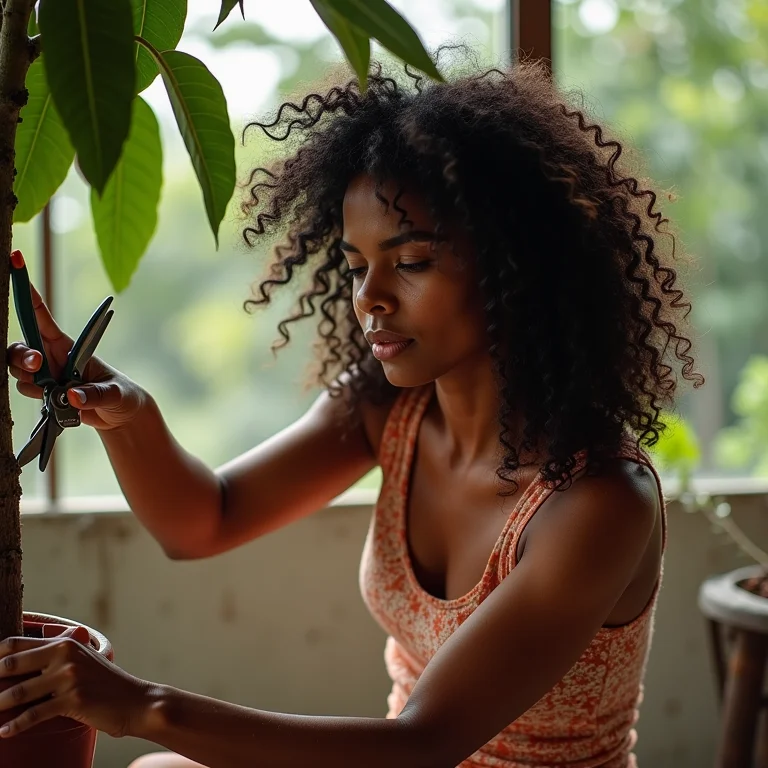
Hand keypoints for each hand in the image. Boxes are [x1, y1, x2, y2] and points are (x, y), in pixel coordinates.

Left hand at [0, 626, 150, 738]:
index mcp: (65, 642)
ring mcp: (69, 677)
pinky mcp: (73, 699)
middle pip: (12, 664)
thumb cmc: (105, 684)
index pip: (16, 644)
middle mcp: (65, 655)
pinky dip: (15, 725)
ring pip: (20, 692)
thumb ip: (56, 657)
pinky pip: (35, 714)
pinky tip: (4, 731)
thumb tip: (18, 665)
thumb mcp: (82, 661)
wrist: (135, 701)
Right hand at [6, 250, 146, 430]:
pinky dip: (35, 396)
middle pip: (21, 346)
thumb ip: (96, 395)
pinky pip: (25, 390)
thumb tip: (73, 396)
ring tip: (54, 392)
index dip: (28, 295)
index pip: (43, 318)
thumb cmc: (123, 396)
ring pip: (18, 370)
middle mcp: (53, 358)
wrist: (122, 417)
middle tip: (38, 366)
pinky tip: (56, 403)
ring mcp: (46, 376)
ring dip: (28, 379)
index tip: (16, 266)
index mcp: (69, 347)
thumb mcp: (116, 394)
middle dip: (22, 355)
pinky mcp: (44, 394)